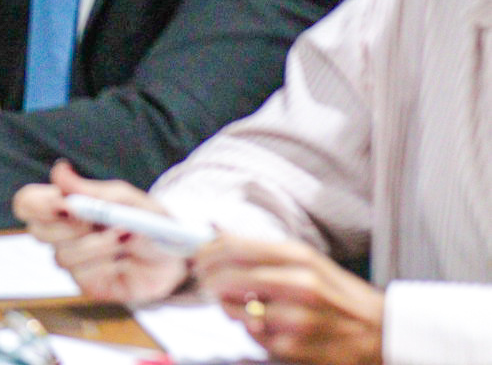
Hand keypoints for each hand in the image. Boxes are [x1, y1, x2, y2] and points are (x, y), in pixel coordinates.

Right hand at [12, 161, 189, 303]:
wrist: (179, 254)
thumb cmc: (148, 220)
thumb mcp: (123, 198)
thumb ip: (89, 189)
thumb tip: (59, 170)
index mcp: (66, 207)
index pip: (27, 203)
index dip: (37, 205)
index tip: (64, 203)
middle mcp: (63, 236)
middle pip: (36, 232)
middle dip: (71, 227)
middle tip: (102, 220)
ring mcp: (74, 263)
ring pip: (62, 256)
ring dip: (98, 245)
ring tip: (125, 238)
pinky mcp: (89, 285)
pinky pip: (84, 276)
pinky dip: (108, 264)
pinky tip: (124, 260)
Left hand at [194, 235, 383, 364]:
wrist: (382, 332)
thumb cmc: (338, 293)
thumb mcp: (307, 260)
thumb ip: (261, 249)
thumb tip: (215, 231)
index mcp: (300, 257)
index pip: (235, 247)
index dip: (208, 252)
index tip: (198, 256)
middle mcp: (299, 284)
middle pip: (229, 276)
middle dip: (208, 278)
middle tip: (204, 280)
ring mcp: (297, 319)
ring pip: (236, 309)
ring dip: (226, 306)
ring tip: (234, 302)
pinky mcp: (294, 349)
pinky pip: (253, 335)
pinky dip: (250, 329)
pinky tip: (262, 323)